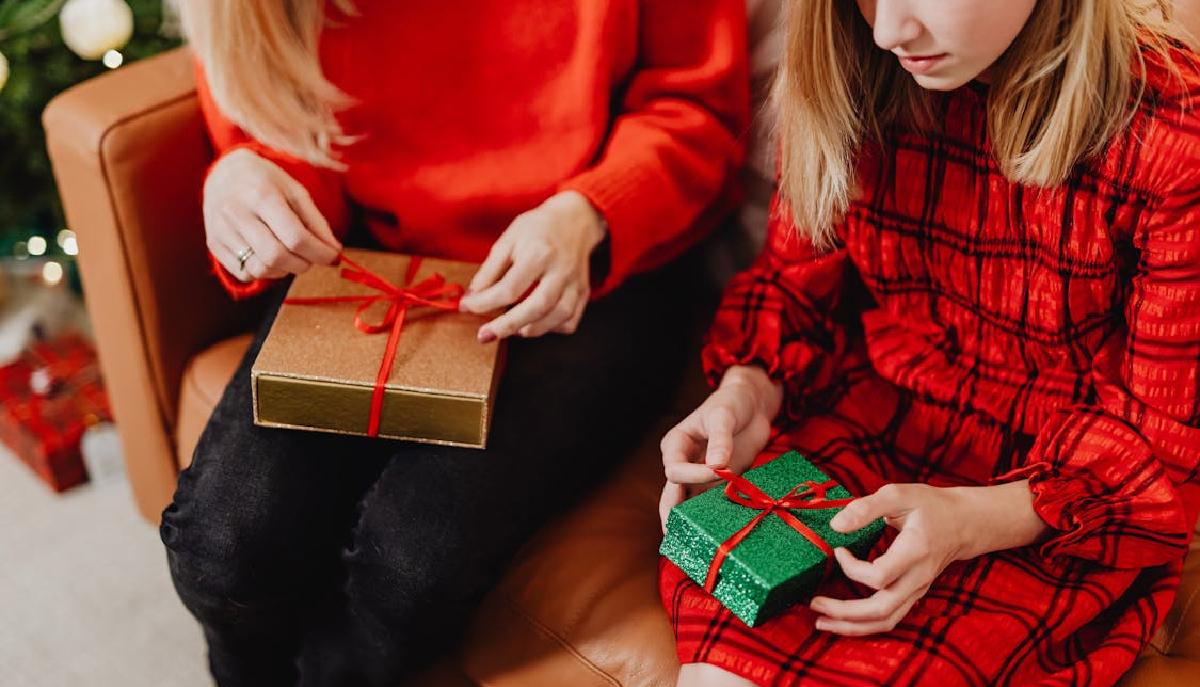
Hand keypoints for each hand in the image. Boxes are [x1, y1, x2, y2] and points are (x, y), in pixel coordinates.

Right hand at [204, 148, 341, 281]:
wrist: (224, 174)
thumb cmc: (266, 182)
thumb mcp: (295, 192)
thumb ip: (316, 222)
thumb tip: (334, 251)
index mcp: (261, 195)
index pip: (295, 236)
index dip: (319, 252)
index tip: (332, 256)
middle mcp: (237, 213)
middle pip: (277, 256)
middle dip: (302, 264)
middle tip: (311, 258)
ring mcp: (221, 230)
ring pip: (260, 269)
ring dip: (284, 271)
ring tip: (291, 257)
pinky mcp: (214, 244)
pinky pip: (244, 273)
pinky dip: (265, 273)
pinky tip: (271, 259)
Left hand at [458, 191, 605, 340]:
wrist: (574, 220)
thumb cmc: (538, 228)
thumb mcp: (509, 239)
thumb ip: (490, 269)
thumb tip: (473, 298)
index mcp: (539, 253)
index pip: (509, 288)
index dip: (485, 302)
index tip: (467, 307)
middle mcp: (561, 271)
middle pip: (537, 308)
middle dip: (508, 326)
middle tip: (485, 335)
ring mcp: (576, 284)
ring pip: (557, 318)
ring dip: (530, 329)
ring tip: (510, 328)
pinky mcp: (583, 293)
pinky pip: (570, 321)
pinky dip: (551, 328)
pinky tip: (536, 322)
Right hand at [658, 365, 783, 531]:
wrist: (753, 404)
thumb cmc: (732, 403)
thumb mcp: (724, 415)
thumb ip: (719, 439)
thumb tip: (716, 465)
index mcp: (676, 445)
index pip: (674, 470)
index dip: (693, 475)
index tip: (719, 469)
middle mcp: (684, 463)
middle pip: (671, 496)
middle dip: (673, 516)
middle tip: (675, 539)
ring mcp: (701, 476)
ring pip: (690, 504)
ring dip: (695, 520)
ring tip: (697, 544)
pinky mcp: (720, 483)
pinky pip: (714, 502)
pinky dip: (716, 516)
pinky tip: (720, 532)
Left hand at [810, 479, 1047, 635]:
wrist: (963, 523)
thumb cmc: (929, 506)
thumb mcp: (899, 494)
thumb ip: (866, 507)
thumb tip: (836, 525)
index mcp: (915, 551)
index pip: (880, 576)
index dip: (852, 567)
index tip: (838, 549)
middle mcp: (917, 578)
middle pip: (881, 610)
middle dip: (844, 612)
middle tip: (814, 603)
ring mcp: (917, 590)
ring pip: (885, 621)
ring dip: (851, 626)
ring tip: (821, 622)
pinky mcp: (912, 595)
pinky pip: (890, 618)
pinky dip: (864, 625)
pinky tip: (842, 621)